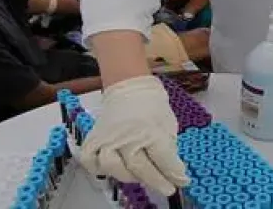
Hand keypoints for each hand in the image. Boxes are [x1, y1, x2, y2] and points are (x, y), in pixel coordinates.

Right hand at [79, 76, 188, 194]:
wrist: (128, 84)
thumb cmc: (151, 103)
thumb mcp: (168, 123)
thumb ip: (169, 147)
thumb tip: (172, 170)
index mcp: (150, 128)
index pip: (163, 158)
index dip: (174, 173)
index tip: (182, 182)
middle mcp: (127, 134)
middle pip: (140, 167)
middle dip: (156, 181)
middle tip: (167, 188)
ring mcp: (108, 137)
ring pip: (113, 167)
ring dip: (128, 176)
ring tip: (139, 175)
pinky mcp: (94, 138)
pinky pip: (90, 160)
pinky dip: (98, 168)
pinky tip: (112, 168)